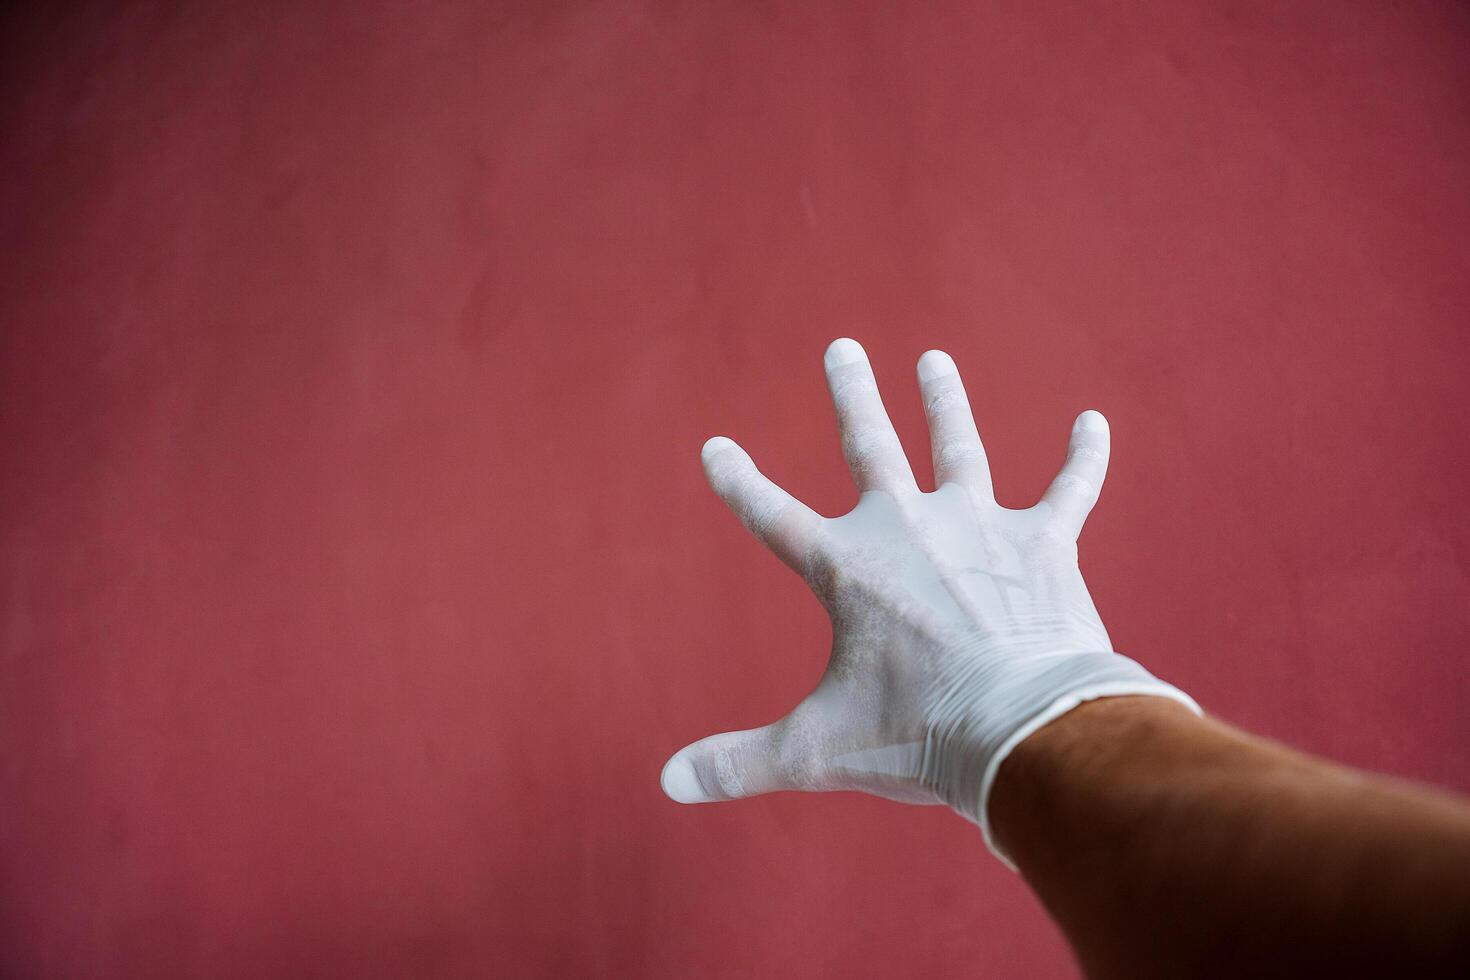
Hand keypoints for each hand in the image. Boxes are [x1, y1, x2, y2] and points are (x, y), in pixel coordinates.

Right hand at [661, 339, 1196, 864]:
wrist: (1025, 730)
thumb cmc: (917, 737)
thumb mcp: (816, 751)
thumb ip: (739, 761)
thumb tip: (667, 783)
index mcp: (848, 569)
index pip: (774, 515)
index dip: (740, 482)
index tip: (716, 447)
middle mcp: (909, 528)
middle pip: (872, 444)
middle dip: (852, 394)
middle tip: (844, 348)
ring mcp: (979, 527)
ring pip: (959, 447)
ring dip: (945, 403)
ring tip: (934, 361)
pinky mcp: (1043, 544)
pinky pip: (1069, 489)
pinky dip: (1084, 458)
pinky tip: (1093, 421)